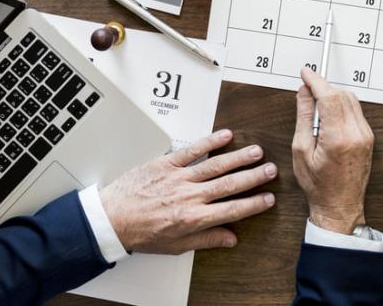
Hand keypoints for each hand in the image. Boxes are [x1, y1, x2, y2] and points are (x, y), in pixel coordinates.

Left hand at [99, 129, 276, 253]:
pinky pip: (192, 151)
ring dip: (239, 157)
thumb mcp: (175, 246)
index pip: (232, 210)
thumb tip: (230, 238)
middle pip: (230, 184)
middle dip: (254, 177)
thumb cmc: (141, 233)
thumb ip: (206, 240)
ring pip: (216, 165)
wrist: (111, 219)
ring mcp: (179, 178)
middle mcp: (190, 197)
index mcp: (193, 219)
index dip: (254, 204)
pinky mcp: (166, 164)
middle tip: (271, 170)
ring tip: (257, 152)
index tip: (268, 198)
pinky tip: (226, 135)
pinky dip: (210, 142)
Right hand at [292, 68, 374, 234]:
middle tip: (306, 92)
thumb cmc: (318, 185)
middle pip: (341, 94)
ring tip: (316, 107)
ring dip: (333, 96)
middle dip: (323, 88)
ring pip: (350, 100)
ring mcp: (365, 135)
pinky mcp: (368, 137)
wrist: (340, 206)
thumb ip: (304, 117)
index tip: (305, 73)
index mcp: (338, 137)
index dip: (316, 80)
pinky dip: (341, 106)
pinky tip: (328, 117)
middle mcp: (356, 133)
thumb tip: (304, 92)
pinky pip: (355, 111)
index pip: (329, 96)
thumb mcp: (301, 150)